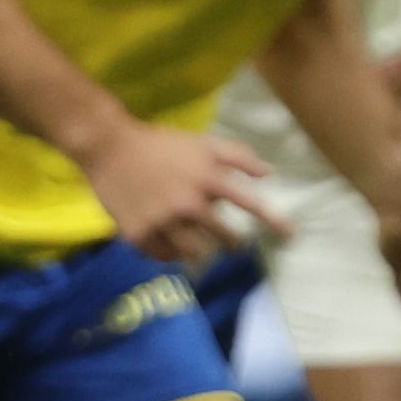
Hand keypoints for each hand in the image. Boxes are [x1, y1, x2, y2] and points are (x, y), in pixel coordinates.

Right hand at [80, 121, 281, 266]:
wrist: (109, 148)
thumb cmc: (161, 145)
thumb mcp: (202, 143)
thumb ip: (238, 156)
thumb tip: (268, 173)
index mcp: (207, 180)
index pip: (251, 204)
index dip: (275, 222)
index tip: (291, 237)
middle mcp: (188, 205)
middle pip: (225, 239)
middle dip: (232, 243)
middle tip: (232, 243)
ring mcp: (163, 223)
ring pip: (196, 253)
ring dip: (201, 250)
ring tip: (198, 242)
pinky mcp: (139, 235)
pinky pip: (165, 258)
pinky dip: (171, 254)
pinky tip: (170, 242)